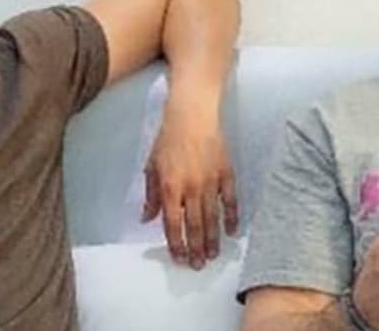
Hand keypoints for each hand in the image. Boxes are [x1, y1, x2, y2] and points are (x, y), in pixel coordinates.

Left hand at [140, 106, 237, 269]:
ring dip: (213, 239)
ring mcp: (211, 181)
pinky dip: (232, 217)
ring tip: (213, 255)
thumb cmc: (168, 138)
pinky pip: (231, 200)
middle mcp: (191, 188)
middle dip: (196, 248)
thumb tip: (146, 218)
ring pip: (213, 217)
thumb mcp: (152, 166)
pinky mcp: (226, 173)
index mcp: (170, 187)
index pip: (172, 224)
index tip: (179, 258)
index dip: (176, 244)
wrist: (192, 113)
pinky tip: (232, 231)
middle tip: (198, 265)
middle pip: (195, 226)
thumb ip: (151, 195)